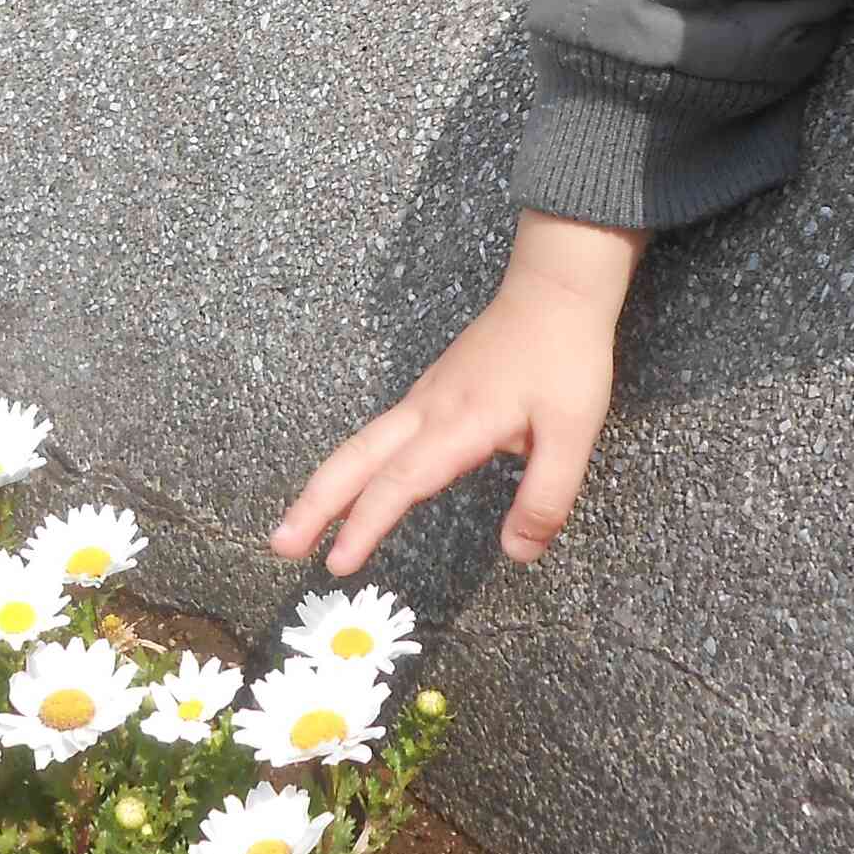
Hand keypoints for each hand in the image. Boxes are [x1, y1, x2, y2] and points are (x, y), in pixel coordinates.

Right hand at [272, 212, 647, 572]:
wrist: (555, 289)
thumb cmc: (565, 357)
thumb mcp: (574, 434)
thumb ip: (545, 497)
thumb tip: (517, 554)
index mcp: (457, 423)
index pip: (400, 481)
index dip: (366, 524)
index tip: (338, 564)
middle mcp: (428, 410)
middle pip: (357, 458)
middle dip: (316, 503)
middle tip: (280, 544)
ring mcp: (425, 398)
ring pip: (363, 444)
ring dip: (328, 485)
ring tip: (299, 525)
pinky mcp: (432, 393)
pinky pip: (381, 434)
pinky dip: (354, 464)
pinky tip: (353, 483)